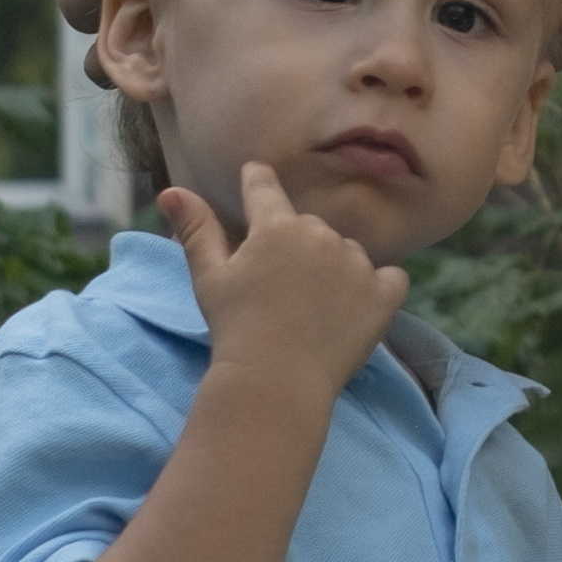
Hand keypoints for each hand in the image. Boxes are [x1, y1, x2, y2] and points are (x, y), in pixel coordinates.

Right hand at [164, 163, 408, 403]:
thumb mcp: (209, 277)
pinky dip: (378, 288)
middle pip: (308, 226)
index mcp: (275, 225)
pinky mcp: (382, 294)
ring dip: (334, 267)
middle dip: (296, 246)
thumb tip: (170, 189)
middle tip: (281, 287)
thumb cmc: (235, 328)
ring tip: (315, 307)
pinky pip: (391, 277)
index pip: (264, 186)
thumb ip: (196, 229)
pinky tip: (358, 309)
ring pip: (346, 251)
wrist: (276, 382)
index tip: (257, 179)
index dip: (257, 182)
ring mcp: (356, 263)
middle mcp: (319, 233)